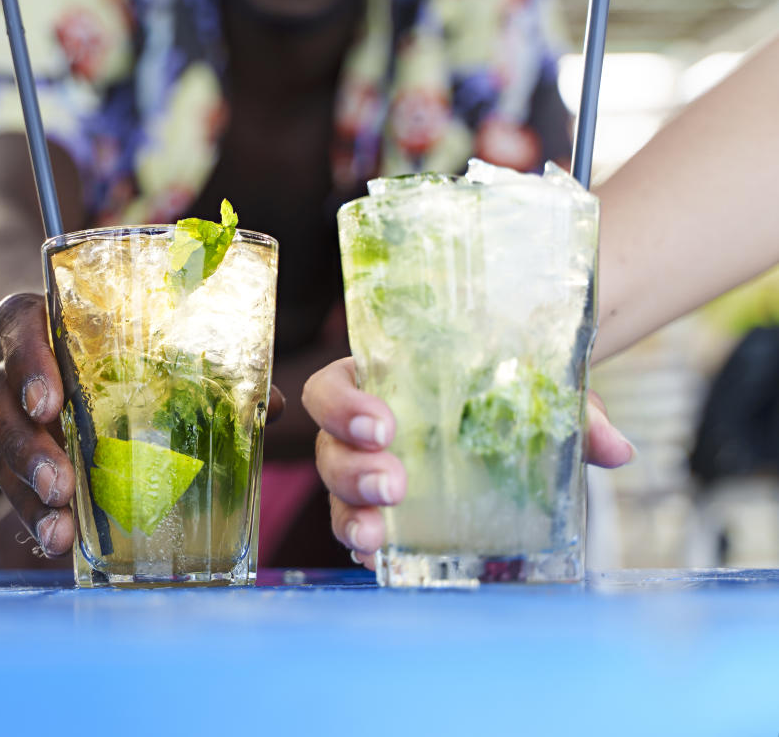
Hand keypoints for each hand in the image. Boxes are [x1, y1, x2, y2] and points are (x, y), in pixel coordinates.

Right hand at [0, 293, 285, 557]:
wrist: (108, 391)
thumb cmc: (144, 363)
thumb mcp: (175, 360)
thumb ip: (216, 375)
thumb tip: (272, 405)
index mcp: (53, 324)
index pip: (19, 321)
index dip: (26, 357)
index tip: (51, 401)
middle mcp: (20, 368)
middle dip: (24, 441)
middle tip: (62, 479)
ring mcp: (13, 417)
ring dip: (24, 485)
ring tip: (61, 517)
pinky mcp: (15, 462)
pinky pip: (7, 486)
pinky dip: (31, 514)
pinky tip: (59, 539)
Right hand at [302, 357, 634, 567]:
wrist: (519, 413)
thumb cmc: (510, 390)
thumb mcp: (542, 388)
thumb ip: (574, 411)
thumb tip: (616, 448)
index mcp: (382, 381)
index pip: (333, 388)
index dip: (344, 407)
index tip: (385, 425)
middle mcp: (364, 430)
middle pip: (329, 449)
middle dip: (353, 471)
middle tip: (395, 485)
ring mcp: (371, 475)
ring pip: (339, 496)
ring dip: (354, 516)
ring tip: (379, 537)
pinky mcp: (389, 516)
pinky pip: (364, 534)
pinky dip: (370, 550)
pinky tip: (383, 562)